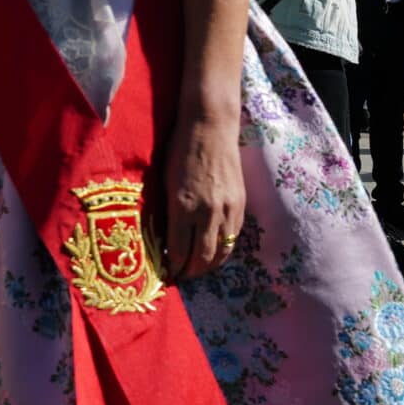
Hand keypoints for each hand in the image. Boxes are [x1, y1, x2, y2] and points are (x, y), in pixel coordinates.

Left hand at [163, 114, 245, 282]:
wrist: (210, 128)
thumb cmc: (179, 149)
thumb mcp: (164, 181)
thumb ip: (167, 211)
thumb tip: (164, 238)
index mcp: (182, 206)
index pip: (178, 250)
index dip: (173, 267)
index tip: (166, 275)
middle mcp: (206, 212)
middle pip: (201, 257)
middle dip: (190, 272)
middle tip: (181, 276)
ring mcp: (226, 209)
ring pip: (221, 251)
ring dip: (208, 266)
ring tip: (197, 270)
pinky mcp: (239, 204)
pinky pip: (233, 237)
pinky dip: (223, 250)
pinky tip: (214, 252)